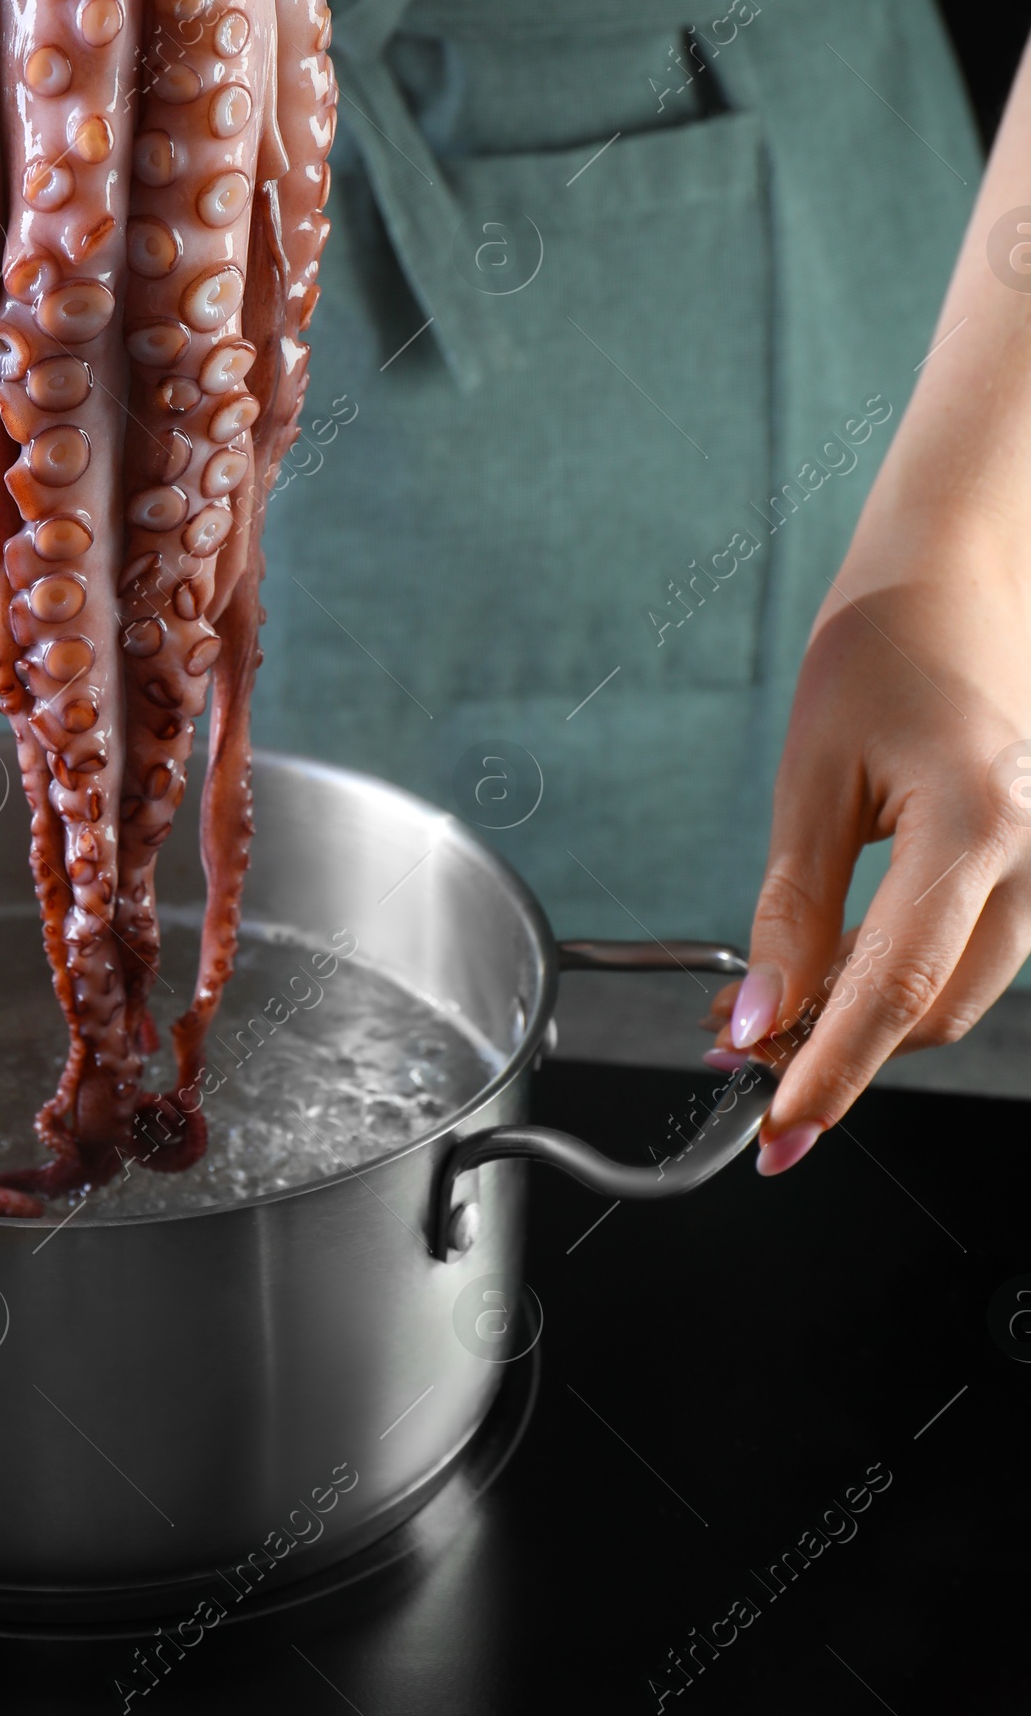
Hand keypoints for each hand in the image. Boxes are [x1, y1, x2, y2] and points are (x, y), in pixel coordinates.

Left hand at [705, 540, 1030, 1170]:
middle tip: (736, 1059)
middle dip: (836, 1050)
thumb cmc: (881, 654)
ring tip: (762, 1015)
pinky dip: (895, 978)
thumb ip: (792, 910)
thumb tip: (760, 1020)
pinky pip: (967, 953)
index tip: (777, 1131)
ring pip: (954, 994)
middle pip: (934, 1010)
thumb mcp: (812, 777)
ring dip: (862, 1019)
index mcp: (979, 827)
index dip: (833, 1071)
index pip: (899, 989)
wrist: (956, 584)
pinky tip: (823, 975)